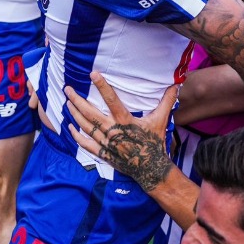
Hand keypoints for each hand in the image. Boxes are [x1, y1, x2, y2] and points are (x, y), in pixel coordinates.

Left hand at [63, 71, 176, 190]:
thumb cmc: (155, 143)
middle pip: (90, 113)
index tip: (92, 74)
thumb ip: (166, 101)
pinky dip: (76, 136)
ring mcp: (106, 143)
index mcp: (125, 121)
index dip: (102, 86)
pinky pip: (86, 144)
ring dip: (74, 114)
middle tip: (67, 89)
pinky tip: (70, 127)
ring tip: (67, 103)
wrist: (151, 169)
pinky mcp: (103, 153)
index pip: (111, 100)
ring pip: (85, 126)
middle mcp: (113, 131)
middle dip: (77, 100)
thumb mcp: (160, 120)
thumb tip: (176, 85)